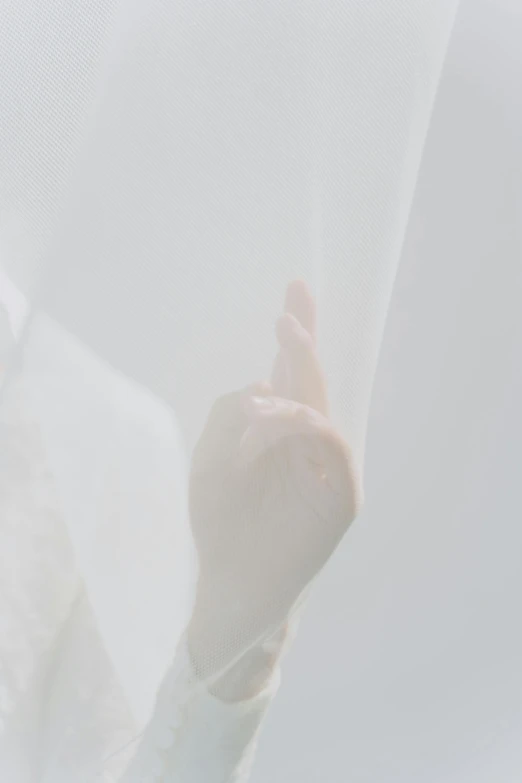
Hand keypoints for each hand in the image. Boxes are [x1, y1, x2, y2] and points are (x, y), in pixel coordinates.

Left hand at [187, 281, 361, 683]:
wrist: (233, 588)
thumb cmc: (220, 525)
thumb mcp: (210, 459)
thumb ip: (230, 416)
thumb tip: (264, 385)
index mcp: (277, 434)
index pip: (290, 378)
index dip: (294, 338)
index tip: (294, 291)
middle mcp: (305, 445)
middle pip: (312, 384)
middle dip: (302, 345)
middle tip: (290, 309)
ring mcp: (325, 470)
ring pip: (320, 411)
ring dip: (297, 386)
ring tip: (262, 390)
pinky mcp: (340, 500)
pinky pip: (335, 450)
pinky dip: (308, 429)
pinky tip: (278, 419)